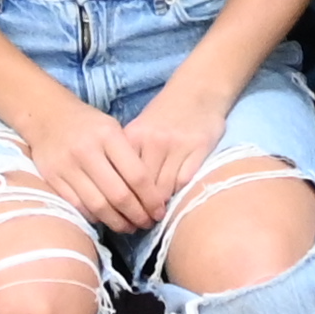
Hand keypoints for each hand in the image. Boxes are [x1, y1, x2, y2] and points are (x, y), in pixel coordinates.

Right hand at [10, 91, 161, 235]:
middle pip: (119, 195)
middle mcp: (87, 151)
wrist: (47, 115)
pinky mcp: (52, 178)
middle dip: (137, 215)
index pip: (137, 175)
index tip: (159, 211)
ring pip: (98, 206)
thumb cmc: (88, 124)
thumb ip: (129, 156)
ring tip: (129, 227)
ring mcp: (67, 166)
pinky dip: (95, 217)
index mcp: (108, 136)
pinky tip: (106, 219)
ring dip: (117, 222)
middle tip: (147, 224)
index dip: (151, 199)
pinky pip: (78, 206)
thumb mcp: (113, 128)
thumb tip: (152, 194)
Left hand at [117, 65, 243, 224]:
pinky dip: (179, 194)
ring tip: (156, 218)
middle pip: (142, 188)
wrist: (198, 89)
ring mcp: (178, 145)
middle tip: (140, 224)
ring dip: (160, 207)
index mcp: (133, 137)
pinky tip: (175, 201)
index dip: (121, 202)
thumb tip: (115, 190)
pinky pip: (185, 181)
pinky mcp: (199, 148)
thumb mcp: (141, 130)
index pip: (122, 178)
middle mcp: (153, 141)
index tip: (122, 216)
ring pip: (164, 188)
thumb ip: (130, 156)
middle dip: (140, 210)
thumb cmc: (166, 114)